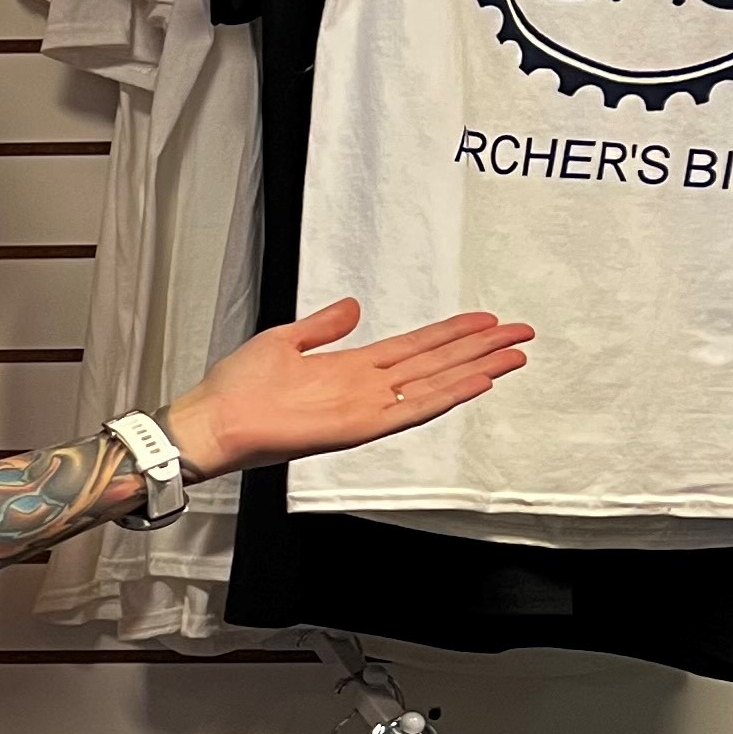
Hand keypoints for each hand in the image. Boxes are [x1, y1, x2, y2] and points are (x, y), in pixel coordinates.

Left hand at [160, 299, 533, 478]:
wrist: (211, 421)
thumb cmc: (236, 389)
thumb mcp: (283, 341)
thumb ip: (323, 326)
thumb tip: (354, 306)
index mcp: (350, 368)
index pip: (415, 348)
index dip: (452, 333)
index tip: (486, 320)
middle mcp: (366, 388)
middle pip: (436, 364)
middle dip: (479, 349)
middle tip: (521, 334)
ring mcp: (365, 408)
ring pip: (434, 385)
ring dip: (476, 369)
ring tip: (514, 355)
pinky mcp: (357, 427)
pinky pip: (411, 410)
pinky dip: (445, 396)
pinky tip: (476, 382)